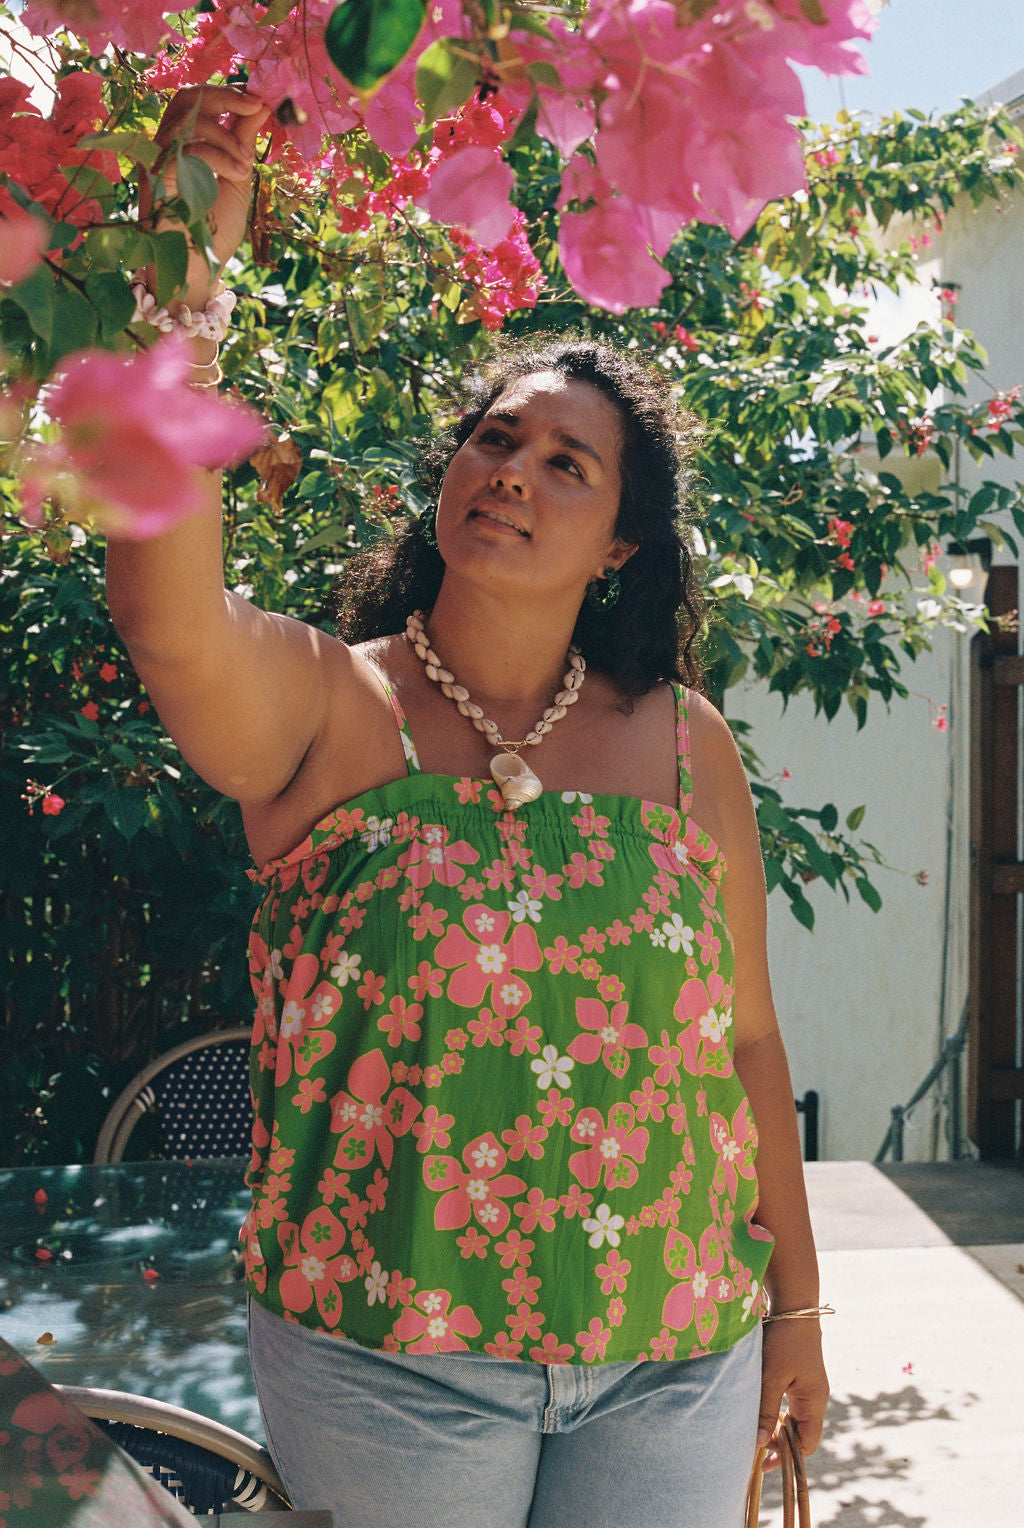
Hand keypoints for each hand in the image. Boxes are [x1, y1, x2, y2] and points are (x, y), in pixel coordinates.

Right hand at [142, 86, 270, 304]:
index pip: (195, 101)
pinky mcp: (158, 180)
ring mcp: (158, 162)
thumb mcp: (237, 176)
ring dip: (227, 137)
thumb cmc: (216, 231)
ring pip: (188, 122)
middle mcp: (165, 148)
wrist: (200, 272)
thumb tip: (260, 106)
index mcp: (182, 144)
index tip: (258, 101)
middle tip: (255, 107)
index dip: (225, 94)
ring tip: (246, 164)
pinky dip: (219, 156)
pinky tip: (238, 174)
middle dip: (224, 97)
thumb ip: (243, 141)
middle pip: (185, 99)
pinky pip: (188, 150)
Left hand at [756, 1320, 829, 1465]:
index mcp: (814, 1401)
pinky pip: (788, 1404)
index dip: (787, 1457)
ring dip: (775, 1428)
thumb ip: (766, 1410)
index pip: (806, 1444)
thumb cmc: (784, 1340)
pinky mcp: (798, 1376)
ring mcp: (807, 1386)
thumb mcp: (772, 1376)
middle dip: (779, 1445)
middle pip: (800, 1433)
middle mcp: (814, 1397)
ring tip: (754, 1434)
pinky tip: (759, 1412)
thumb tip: (760, 1444)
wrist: (794, 1305)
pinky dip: (774, 1412)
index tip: (764, 1464)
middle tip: (754, 1451)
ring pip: (792, 1418)